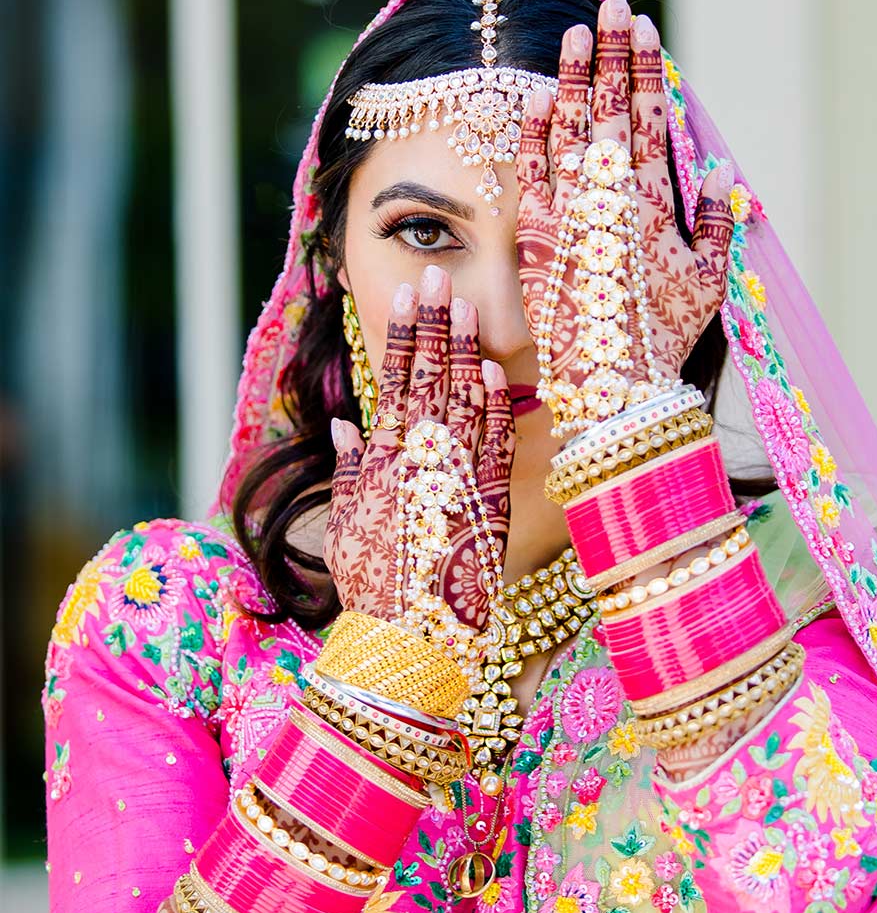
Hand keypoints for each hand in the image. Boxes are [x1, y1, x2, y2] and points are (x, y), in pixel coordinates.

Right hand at [323, 266, 514, 629]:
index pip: (392, 380)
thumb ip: (347, 472)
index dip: (402, 334)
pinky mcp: (489, 500)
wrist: (411, 637)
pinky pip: (494, 442)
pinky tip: (496, 369)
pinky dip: (495, 405)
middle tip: (437, 274)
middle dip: (433, 321)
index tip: (407, 294)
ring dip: (465, 348)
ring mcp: (455, 475)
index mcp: (380, 461)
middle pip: (428, 375)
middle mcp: (417, 459)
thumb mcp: (344, 526)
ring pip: (463, 398)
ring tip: (466, 303)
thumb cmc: (373, 587)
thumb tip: (346, 426)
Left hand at [515, 0, 734, 416]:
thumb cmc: (665, 336)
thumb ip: (716, 225)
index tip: (646, 31)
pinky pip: (531, 172)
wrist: (613, 384)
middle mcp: (610, 197)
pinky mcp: (536, 235)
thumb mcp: (707, 283)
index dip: (647, 72)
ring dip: (573, 77)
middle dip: (612, 54)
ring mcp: (570, 212)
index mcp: (654, 202)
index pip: (651, 119)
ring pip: (569, 128)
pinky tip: (535, 97)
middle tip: (612, 7)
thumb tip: (726, 176)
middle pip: (610, 108)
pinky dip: (533, 134)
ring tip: (574, 33)